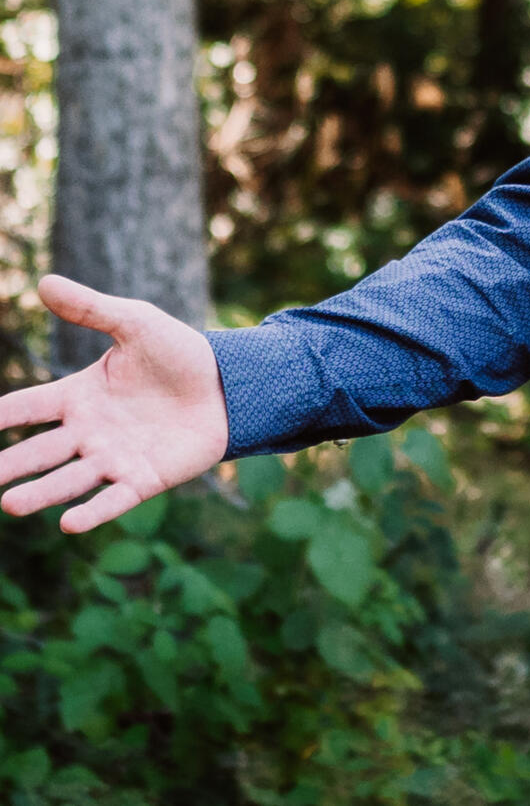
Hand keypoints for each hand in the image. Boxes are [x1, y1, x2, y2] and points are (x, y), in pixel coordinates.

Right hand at [0, 275, 228, 532]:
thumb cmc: (179, 354)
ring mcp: (113, 458)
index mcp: (78, 396)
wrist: (230, 384)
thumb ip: (91, 309)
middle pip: (37, 451)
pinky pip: (113, 500)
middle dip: (8, 466)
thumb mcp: (136, 323)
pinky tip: (69, 524)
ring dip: (40, 493)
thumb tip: (44, 282)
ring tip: (10, 505)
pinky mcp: (144, 479)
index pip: (25, 407)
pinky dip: (92, 512)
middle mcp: (87, 432)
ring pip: (68, 480)